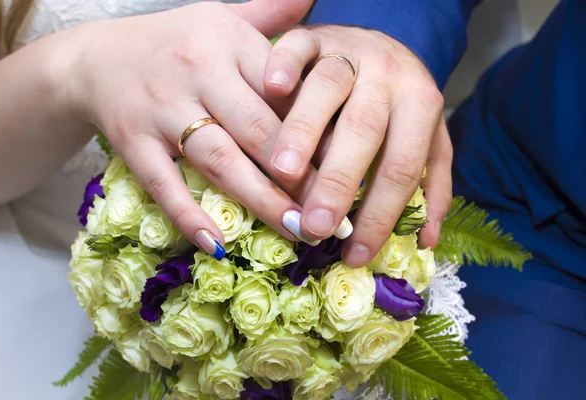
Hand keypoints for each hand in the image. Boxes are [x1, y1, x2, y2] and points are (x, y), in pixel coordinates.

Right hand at [64, 0, 313, 256]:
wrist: (96, 57)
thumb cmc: (175, 42)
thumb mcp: (221, 16)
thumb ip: (270, 13)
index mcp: (228, 41)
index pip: (283, 88)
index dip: (318, 129)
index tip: (349, 163)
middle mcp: (197, 72)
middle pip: (257, 130)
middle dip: (297, 174)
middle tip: (330, 210)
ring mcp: (162, 110)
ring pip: (218, 159)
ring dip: (259, 198)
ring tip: (294, 229)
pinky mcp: (133, 142)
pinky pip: (163, 183)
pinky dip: (188, 215)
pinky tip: (217, 243)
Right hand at [263, 25, 452, 265]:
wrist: (384, 43)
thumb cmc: (400, 103)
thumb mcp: (428, 140)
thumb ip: (430, 184)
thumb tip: (425, 240)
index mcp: (421, 105)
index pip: (400, 168)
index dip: (379, 215)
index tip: (353, 254)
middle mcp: (388, 76)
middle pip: (364, 130)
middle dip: (339, 182)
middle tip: (315, 226)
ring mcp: (350, 50)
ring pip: (327, 88)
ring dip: (304, 131)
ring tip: (283, 173)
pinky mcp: (316, 35)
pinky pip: (299, 44)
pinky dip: (283, 63)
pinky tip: (272, 88)